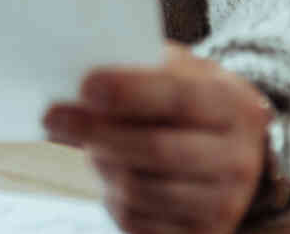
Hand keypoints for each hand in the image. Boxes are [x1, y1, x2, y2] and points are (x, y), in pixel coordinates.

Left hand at [42, 43, 271, 233]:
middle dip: (97, 132)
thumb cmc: (185, 99)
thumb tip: (74, 85)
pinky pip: (137, 222)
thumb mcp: (175, 71)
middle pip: (157, 150)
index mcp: (233, 105)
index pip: (178, 98)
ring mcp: (223, 204)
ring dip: (101, 163)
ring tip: (89, 144)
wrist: (227, 148)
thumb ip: (136, 71)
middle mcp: (237, 159)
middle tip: (52, 116)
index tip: (86, 86)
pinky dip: (111, 196)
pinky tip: (111, 174)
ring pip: (140, 189)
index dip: (129, 92)